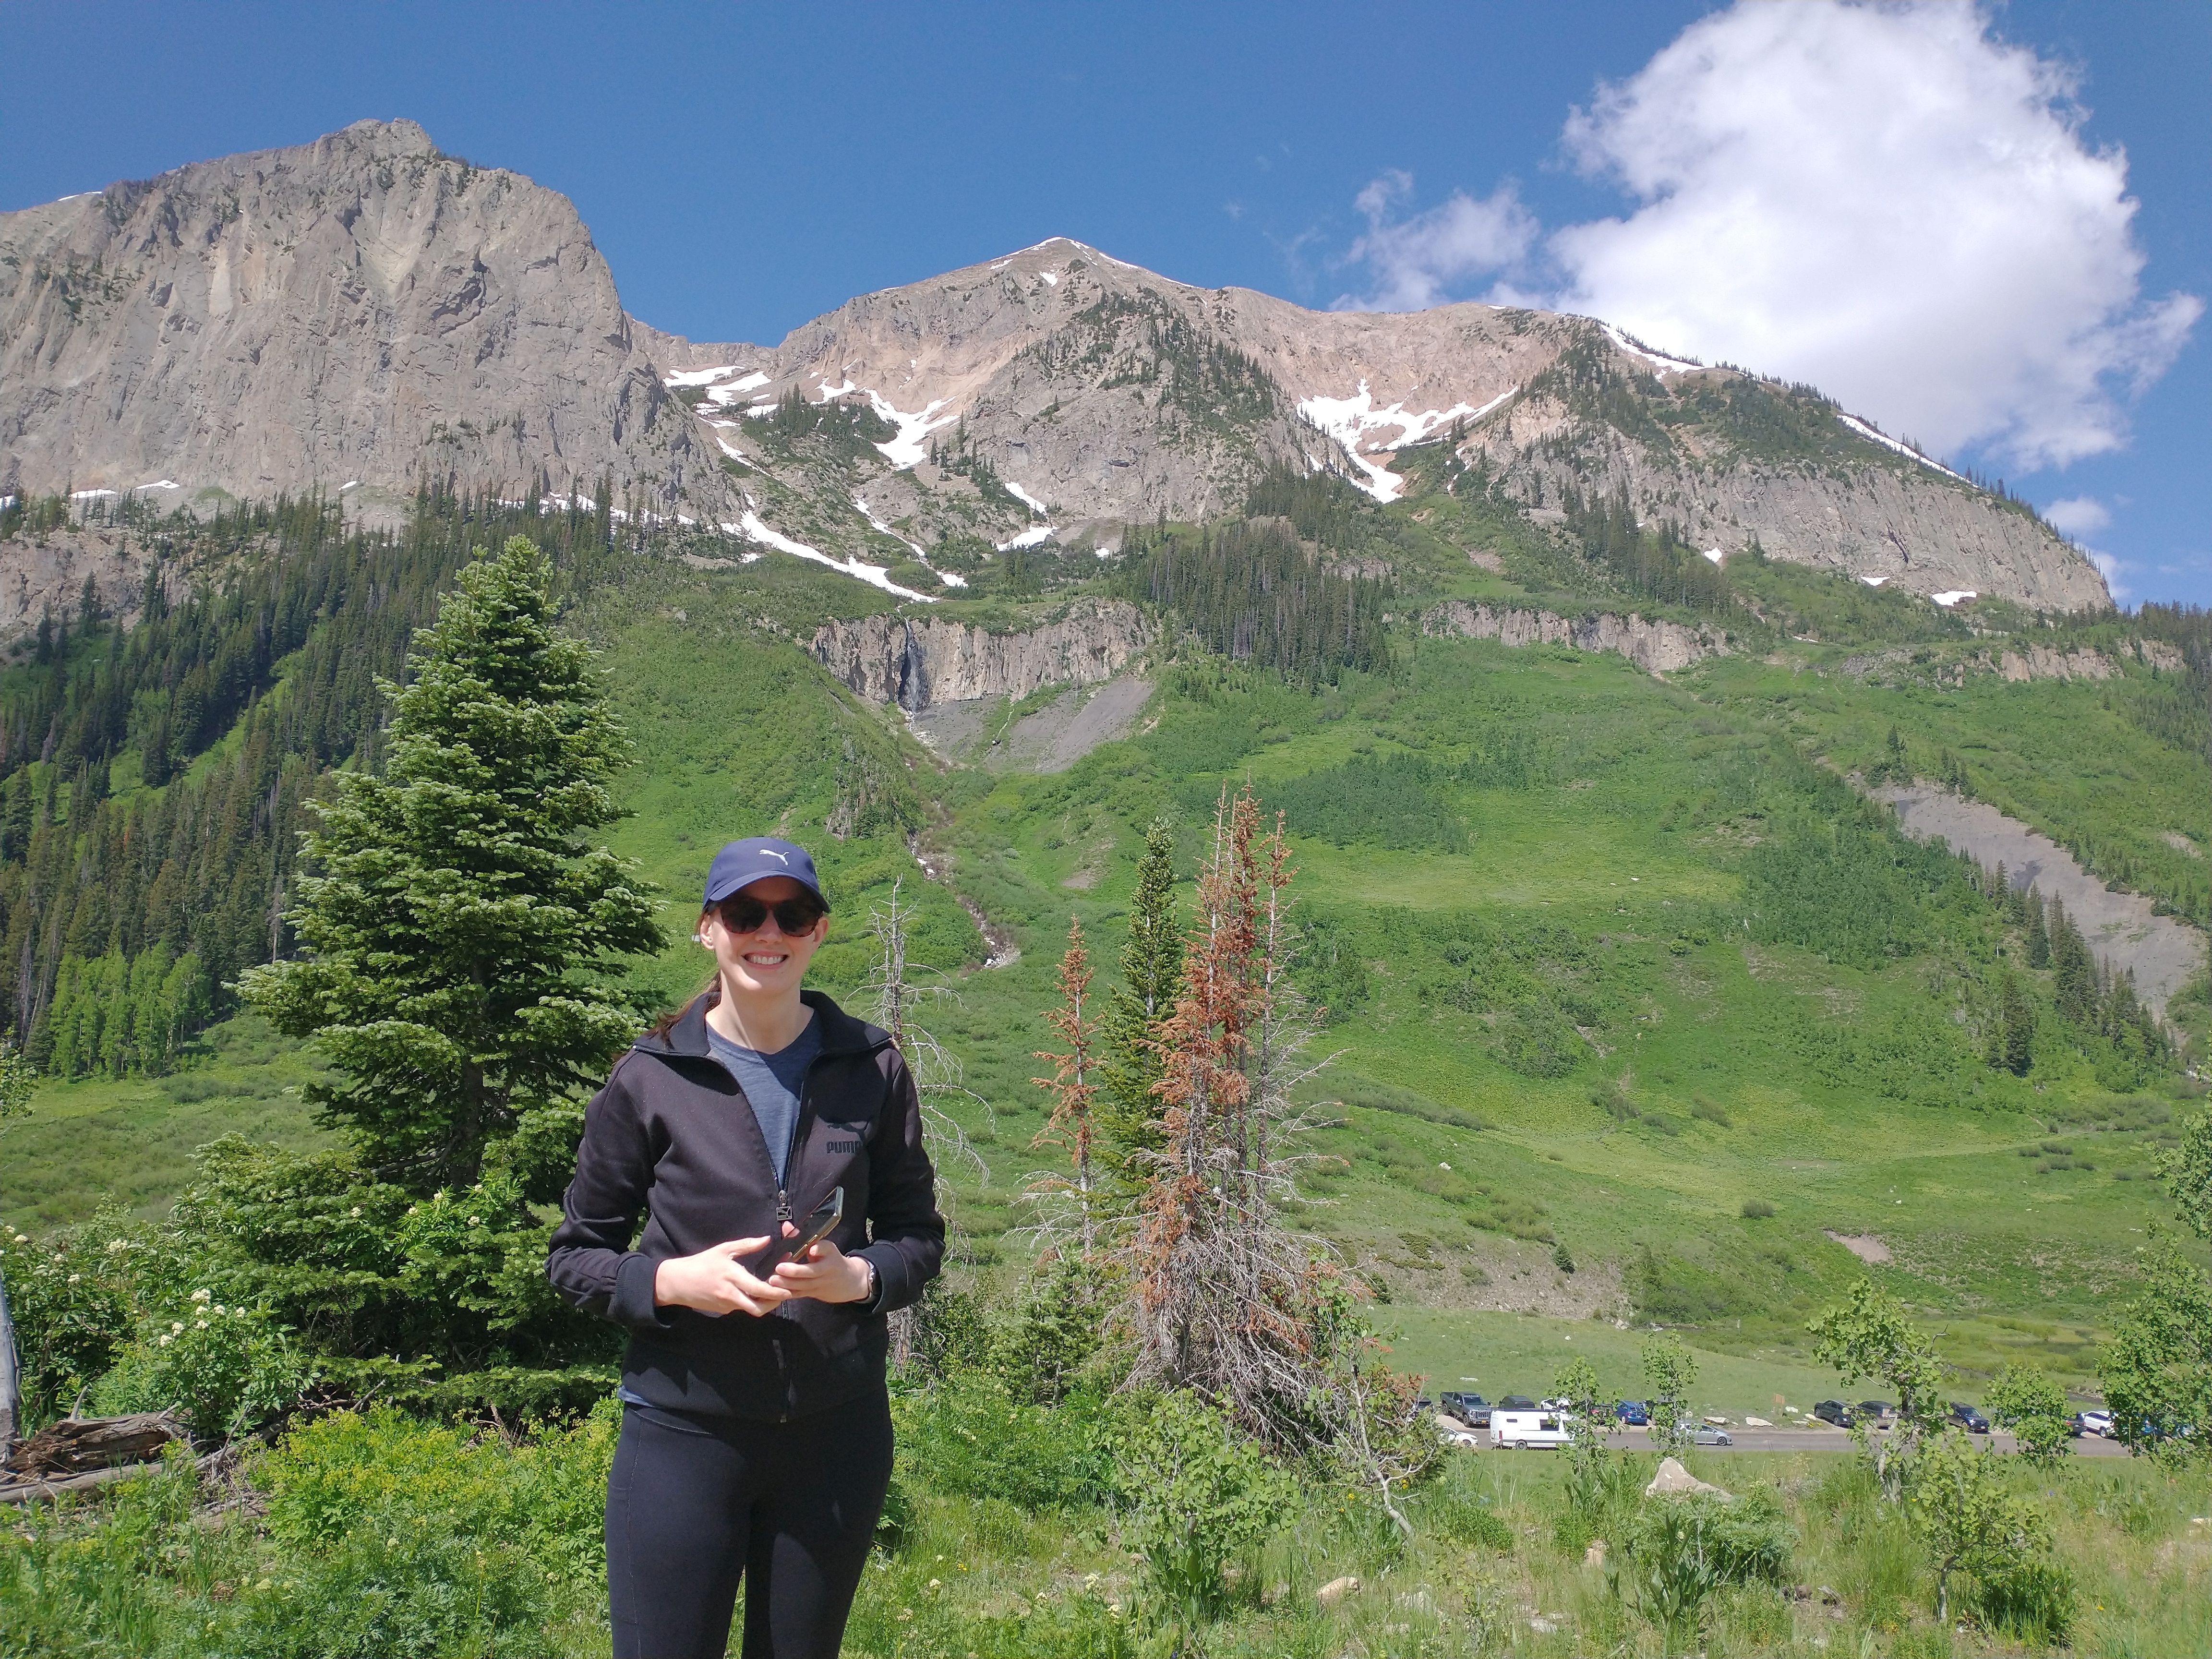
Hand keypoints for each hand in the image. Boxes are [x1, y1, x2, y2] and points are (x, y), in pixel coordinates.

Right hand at [653, 1237, 791, 1316]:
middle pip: (757, 1308)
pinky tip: (754, 1293)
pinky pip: (740, 1307)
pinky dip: (750, 1302)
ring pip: (750, 1309)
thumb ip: (746, 1245)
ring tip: (773, 1293)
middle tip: (785, 1295)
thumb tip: (767, 1239)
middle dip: (774, 1304)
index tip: (788, 1290)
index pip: (758, 1289)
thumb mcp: (723, 1250)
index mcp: (731, 1277)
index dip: (775, 1292)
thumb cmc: (701, 1263)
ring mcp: (726, 1305)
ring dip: (763, 1304)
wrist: (677, 1282)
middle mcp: (730, 1294)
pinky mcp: (722, 1311)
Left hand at [770, 1230, 872, 1304]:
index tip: (812, 1249)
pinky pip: (800, 1294)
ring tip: (773, 1280)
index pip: (826, 1249)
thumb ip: (802, 1237)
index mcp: (830, 1254)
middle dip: (795, 1271)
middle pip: (812, 1271)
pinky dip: (788, 1293)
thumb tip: (786, 1227)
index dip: (819, 1249)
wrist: (849, 1281)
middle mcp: (827, 1269)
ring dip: (788, 1284)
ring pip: (804, 1285)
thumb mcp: (824, 1247)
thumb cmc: (832, 1260)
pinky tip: (776, 1292)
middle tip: (780, 1268)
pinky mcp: (815, 1293)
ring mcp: (821, 1283)